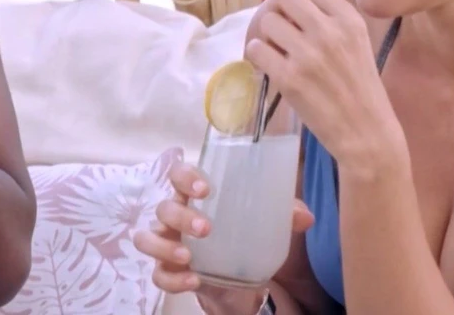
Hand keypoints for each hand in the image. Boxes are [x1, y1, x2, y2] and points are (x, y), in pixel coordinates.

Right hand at [134, 161, 314, 302]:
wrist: (238, 278)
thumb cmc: (243, 236)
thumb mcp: (267, 224)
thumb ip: (285, 215)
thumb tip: (305, 216)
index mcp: (194, 196)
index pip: (177, 174)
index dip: (185, 177)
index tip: (205, 189)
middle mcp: (175, 217)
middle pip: (163, 208)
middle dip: (181, 216)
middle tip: (206, 228)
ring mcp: (168, 244)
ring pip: (147, 239)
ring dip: (164, 245)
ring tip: (188, 255)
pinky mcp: (169, 271)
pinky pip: (158, 275)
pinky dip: (173, 278)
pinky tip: (193, 280)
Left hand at [243, 0, 400, 164]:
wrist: (366, 132)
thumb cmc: (360, 88)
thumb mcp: (358, 42)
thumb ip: (332, 19)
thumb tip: (295, 1)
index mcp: (349, 20)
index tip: (295, 15)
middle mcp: (329, 31)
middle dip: (276, 9)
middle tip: (278, 28)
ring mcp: (308, 55)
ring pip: (267, 21)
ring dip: (265, 34)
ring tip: (275, 50)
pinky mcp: (289, 78)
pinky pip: (256, 49)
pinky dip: (257, 54)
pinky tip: (268, 64)